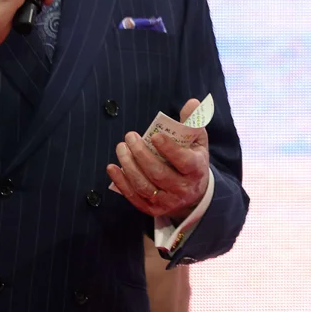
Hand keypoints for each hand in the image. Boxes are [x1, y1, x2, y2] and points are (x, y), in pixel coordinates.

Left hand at [107, 98, 210, 222]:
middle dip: (141, 154)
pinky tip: (112, 168)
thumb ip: (194, 121)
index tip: (154, 136)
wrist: (194, 195)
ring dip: (129, 166)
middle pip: (159, 173)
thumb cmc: (193, 161)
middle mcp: (182, 189)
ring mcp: (167, 201)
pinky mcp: (152, 209)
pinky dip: (121, 183)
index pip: (183, 161)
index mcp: (196, 170)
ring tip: (120, 148)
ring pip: (144, 186)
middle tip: (129, 137)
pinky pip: (134, 197)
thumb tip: (192, 102)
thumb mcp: (198, 142)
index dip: (169, 149)